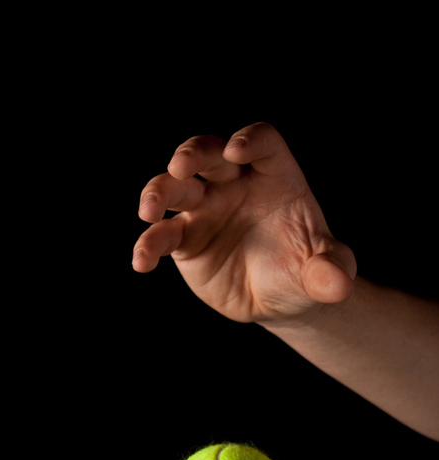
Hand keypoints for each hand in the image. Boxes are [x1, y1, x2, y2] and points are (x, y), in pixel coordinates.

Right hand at [133, 122, 356, 322]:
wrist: (280, 298)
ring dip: (158, 192)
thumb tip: (339, 284)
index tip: (239, 151)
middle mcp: (235, 185)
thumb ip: (331, 272)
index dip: (249, 140)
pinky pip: (162, 237)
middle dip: (193, 154)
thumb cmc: (304, 271)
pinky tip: (142, 262)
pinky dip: (149, 245)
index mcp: (274, 177)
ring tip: (149, 211)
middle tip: (181, 165)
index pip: (262, 143)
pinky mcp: (185, 241)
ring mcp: (205, 210)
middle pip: (208, 154)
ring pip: (175, 188)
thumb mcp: (324, 272)